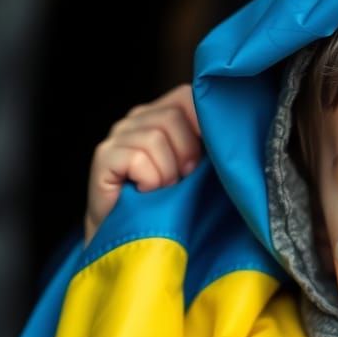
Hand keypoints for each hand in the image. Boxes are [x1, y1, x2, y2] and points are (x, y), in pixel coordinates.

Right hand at [85, 84, 201, 242]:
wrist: (135, 240)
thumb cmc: (171, 205)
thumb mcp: (198, 170)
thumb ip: (210, 147)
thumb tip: (234, 133)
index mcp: (163, 114)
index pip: (187, 95)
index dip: (203, 122)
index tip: (208, 156)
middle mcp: (138, 118)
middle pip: (173, 116)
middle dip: (186, 154)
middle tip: (182, 180)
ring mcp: (118, 134)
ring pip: (156, 138)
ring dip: (167, 173)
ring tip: (163, 190)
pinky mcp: (104, 155)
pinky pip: (138, 158)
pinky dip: (150, 180)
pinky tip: (146, 193)